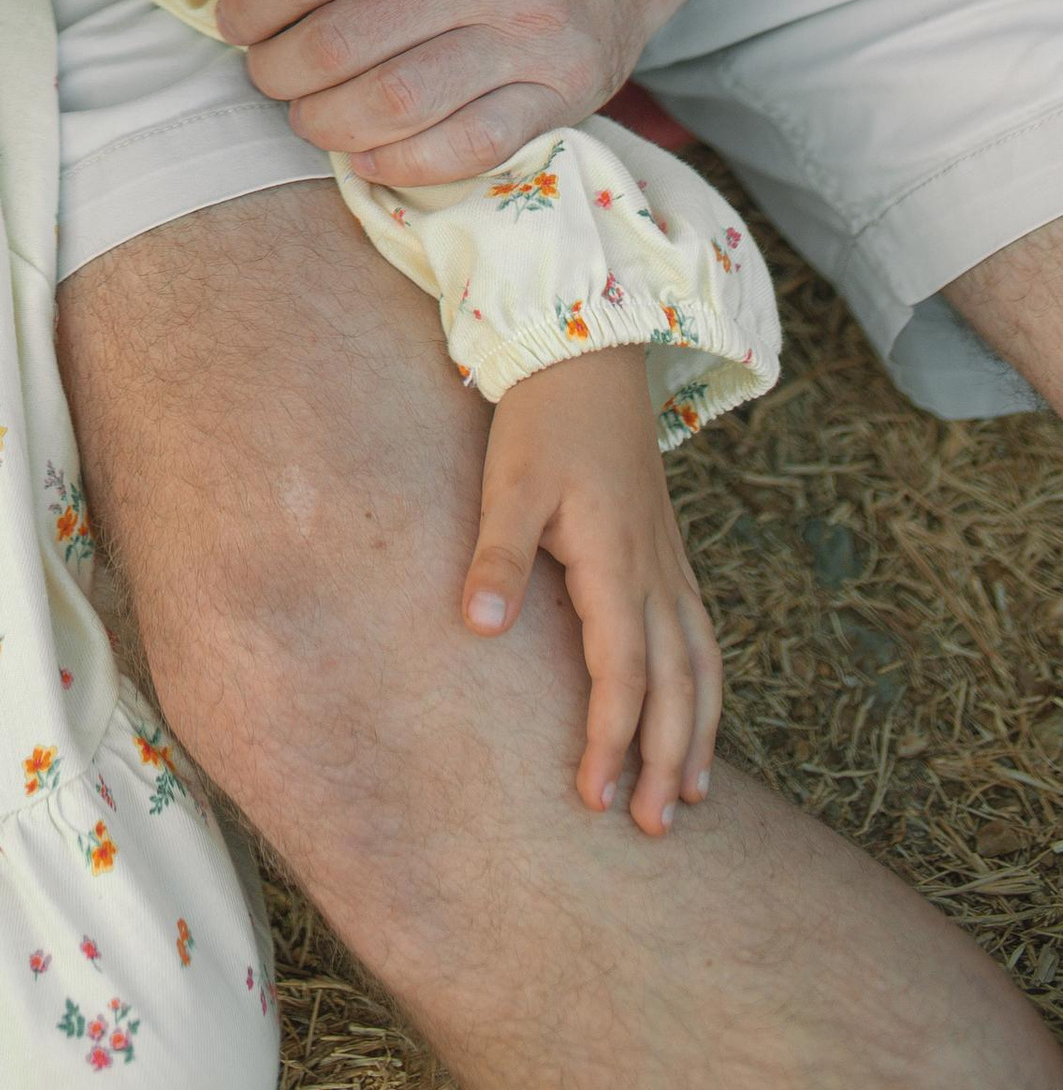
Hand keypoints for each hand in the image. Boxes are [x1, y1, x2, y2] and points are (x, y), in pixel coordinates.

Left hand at [216, 0, 675, 183]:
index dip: (251, 6)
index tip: (235, 21)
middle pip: (340, 45)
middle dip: (278, 72)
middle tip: (268, 72)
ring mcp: (527, 36)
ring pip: (396, 104)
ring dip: (326, 123)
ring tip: (308, 113)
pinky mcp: (562, 90)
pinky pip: (467, 146)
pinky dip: (402, 163)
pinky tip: (367, 151)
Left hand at [467, 347, 721, 834]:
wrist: (587, 357)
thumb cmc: (541, 419)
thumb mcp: (508, 481)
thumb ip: (498, 555)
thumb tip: (479, 628)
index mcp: (616, 561)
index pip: (622, 673)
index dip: (611, 740)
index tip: (594, 798)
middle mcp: (655, 572)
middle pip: (676, 685)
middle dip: (666, 760)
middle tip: (651, 828)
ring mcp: (669, 563)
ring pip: (701, 665)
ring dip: (697, 734)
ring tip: (690, 797)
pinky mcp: (667, 553)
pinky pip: (702, 636)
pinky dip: (706, 688)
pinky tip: (698, 716)